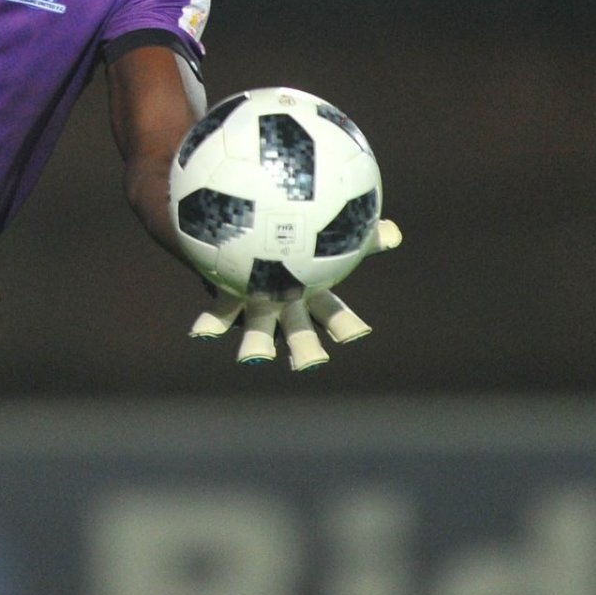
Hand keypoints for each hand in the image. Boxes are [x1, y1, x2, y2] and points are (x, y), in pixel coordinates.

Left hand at [189, 218, 401, 370]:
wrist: (249, 234)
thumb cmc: (297, 233)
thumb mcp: (329, 230)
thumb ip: (359, 232)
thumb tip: (394, 233)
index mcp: (312, 294)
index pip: (335, 314)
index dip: (345, 326)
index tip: (357, 334)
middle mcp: (286, 308)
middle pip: (300, 335)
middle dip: (306, 350)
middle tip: (312, 364)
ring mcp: (257, 307)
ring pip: (259, 333)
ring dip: (257, 347)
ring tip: (253, 359)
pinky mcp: (229, 300)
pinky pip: (218, 314)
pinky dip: (211, 325)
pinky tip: (200, 333)